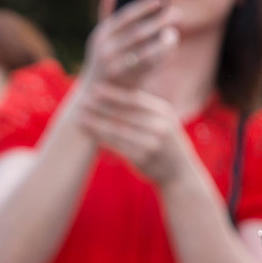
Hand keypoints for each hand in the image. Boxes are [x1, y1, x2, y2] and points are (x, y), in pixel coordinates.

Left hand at [76, 81, 191, 186]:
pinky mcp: (143, 157)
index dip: (113, 94)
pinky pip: (118, 146)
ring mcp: (152, 142)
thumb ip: (146, 108)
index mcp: (163, 111)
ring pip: (118, 130)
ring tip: (81, 118)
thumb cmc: (166, 143)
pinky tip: (91, 134)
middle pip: (124, 114)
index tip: (95, 89)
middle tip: (82, 101)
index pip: (134, 99)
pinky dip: (103, 139)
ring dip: (97, 123)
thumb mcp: (164, 121)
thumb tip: (122, 90)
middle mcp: (159, 125)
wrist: (180, 173)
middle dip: (101, 107)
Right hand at [84, 0, 177, 86]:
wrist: (96, 93)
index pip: (125, 16)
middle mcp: (106, 50)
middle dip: (159, 22)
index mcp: (101, 35)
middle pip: (139, 33)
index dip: (144, 6)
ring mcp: (117, 67)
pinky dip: (163, 56)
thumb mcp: (100, 36)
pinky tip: (171, 48)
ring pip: (147, 52)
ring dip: (164, 41)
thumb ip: (106, 13)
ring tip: (174, 33)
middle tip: (177, 14)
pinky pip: (151, 66)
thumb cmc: (104, 57)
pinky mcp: (127, 81)